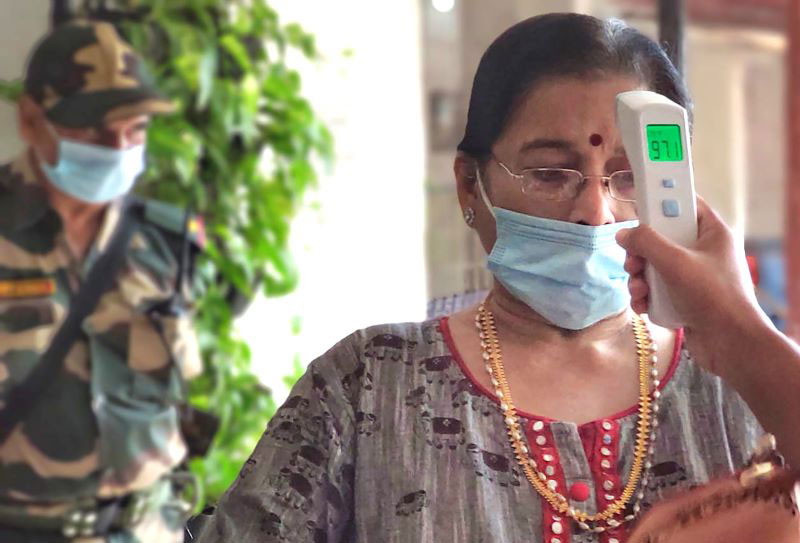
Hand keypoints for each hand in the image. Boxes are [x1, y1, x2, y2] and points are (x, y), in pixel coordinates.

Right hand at [615, 196, 770, 376]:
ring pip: (655, 266)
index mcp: (712, 233)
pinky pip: (658, 289)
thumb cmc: (711, 296)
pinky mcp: (685, 298)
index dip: (662, 202)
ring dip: (639, 278)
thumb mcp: (675, 262)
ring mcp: (694, 276)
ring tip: (638, 290)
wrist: (730, 345)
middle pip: (662, 238)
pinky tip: (643, 305)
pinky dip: (646, 296)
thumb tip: (623, 234)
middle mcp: (704, 251)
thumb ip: (646, 243)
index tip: (639, 205)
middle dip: (641, 252)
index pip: (685, 204)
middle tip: (633, 261)